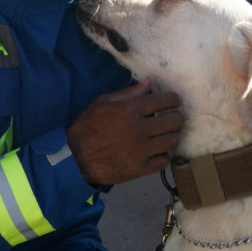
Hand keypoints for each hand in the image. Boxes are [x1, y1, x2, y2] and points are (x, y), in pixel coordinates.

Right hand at [67, 78, 183, 186]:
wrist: (75, 158)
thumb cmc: (87, 127)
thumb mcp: (102, 103)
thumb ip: (128, 93)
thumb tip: (149, 82)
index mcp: (130, 110)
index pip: (163, 100)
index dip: (173, 99)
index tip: (175, 101)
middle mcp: (139, 129)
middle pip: (173, 121)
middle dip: (176, 117)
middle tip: (172, 118)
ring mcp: (141, 150)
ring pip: (172, 141)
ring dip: (171, 136)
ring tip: (164, 135)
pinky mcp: (140, 168)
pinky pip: (163, 161)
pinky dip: (162, 156)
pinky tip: (155, 152)